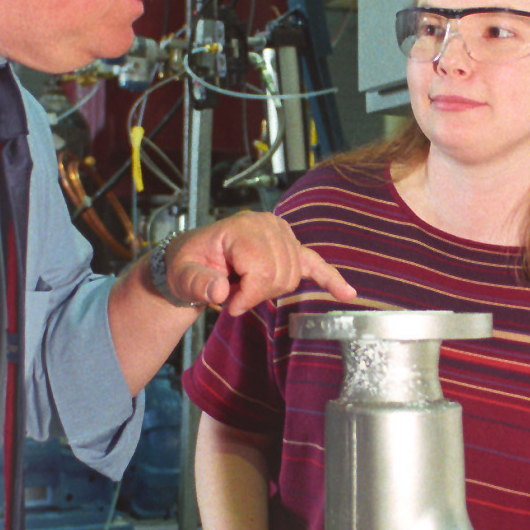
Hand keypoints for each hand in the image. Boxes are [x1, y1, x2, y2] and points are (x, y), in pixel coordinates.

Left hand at [165, 210, 356, 315]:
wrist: (194, 259)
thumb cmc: (187, 265)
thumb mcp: (182, 275)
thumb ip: (197, 283)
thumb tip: (219, 290)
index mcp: (242, 228)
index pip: (262, 270)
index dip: (247, 296)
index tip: (228, 304)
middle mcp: (267, 225)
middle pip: (280, 275)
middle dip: (258, 294)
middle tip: (234, 296)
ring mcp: (283, 234)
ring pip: (292, 277)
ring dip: (270, 290)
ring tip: (246, 288)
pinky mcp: (291, 246)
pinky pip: (316, 263)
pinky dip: (331, 278)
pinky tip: (347, 294)